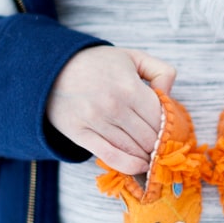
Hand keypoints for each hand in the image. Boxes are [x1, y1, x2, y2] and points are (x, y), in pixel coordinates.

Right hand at [46, 46, 175, 174]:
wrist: (53, 67)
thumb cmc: (97, 63)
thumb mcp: (133, 56)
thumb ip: (161, 70)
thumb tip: (168, 96)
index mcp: (129, 87)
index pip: (161, 118)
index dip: (170, 127)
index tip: (170, 131)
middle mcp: (114, 106)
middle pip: (149, 137)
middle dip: (159, 144)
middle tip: (162, 145)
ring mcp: (96, 122)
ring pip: (133, 149)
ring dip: (147, 156)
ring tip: (152, 155)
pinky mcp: (81, 135)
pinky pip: (110, 156)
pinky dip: (129, 165)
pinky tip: (140, 166)